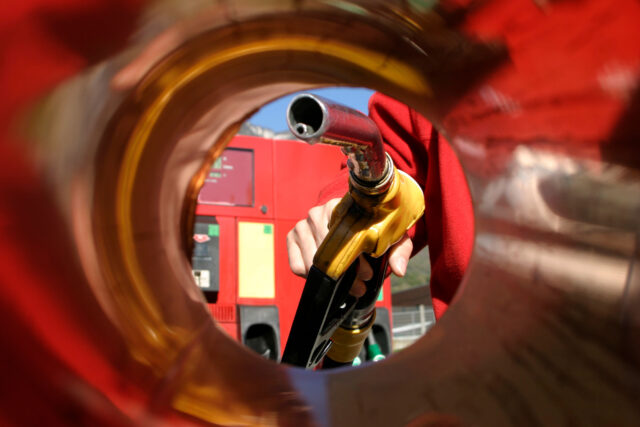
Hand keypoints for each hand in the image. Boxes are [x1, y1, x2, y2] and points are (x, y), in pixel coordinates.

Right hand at [286, 198, 412, 296]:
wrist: (354, 220)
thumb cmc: (373, 229)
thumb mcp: (392, 237)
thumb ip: (400, 251)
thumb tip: (398, 270)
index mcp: (342, 206)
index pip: (343, 237)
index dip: (356, 261)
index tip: (367, 275)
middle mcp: (318, 212)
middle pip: (326, 252)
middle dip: (344, 273)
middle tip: (359, 284)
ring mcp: (303, 224)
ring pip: (311, 261)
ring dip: (329, 277)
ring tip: (346, 283)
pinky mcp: (292, 237)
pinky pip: (297, 265)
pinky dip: (311, 276)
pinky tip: (326, 275)